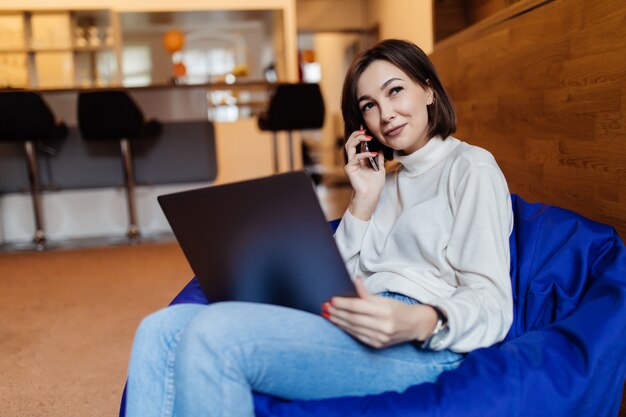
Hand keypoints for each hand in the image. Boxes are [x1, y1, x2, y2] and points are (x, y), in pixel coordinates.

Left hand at [322, 278, 437, 348]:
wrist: (414, 325)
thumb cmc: (398, 309)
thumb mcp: (384, 299)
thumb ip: (367, 293)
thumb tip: (354, 280)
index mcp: (385, 311)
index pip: (358, 306)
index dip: (343, 303)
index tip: (332, 299)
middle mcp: (383, 325)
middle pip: (353, 318)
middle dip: (337, 313)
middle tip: (325, 307)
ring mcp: (380, 337)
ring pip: (353, 329)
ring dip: (338, 322)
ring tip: (328, 315)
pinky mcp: (377, 345)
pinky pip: (358, 336)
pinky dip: (346, 330)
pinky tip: (339, 324)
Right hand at [344, 128, 384, 219]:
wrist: (371, 195)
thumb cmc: (374, 184)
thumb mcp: (380, 168)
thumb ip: (379, 159)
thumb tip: (381, 149)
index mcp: (359, 160)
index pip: (357, 144)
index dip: (360, 136)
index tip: (367, 130)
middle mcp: (353, 161)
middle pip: (350, 142)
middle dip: (356, 135)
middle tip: (365, 131)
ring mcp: (350, 164)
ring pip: (349, 146)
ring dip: (357, 139)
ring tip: (366, 136)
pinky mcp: (349, 169)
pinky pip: (356, 157)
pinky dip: (365, 154)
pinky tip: (374, 154)